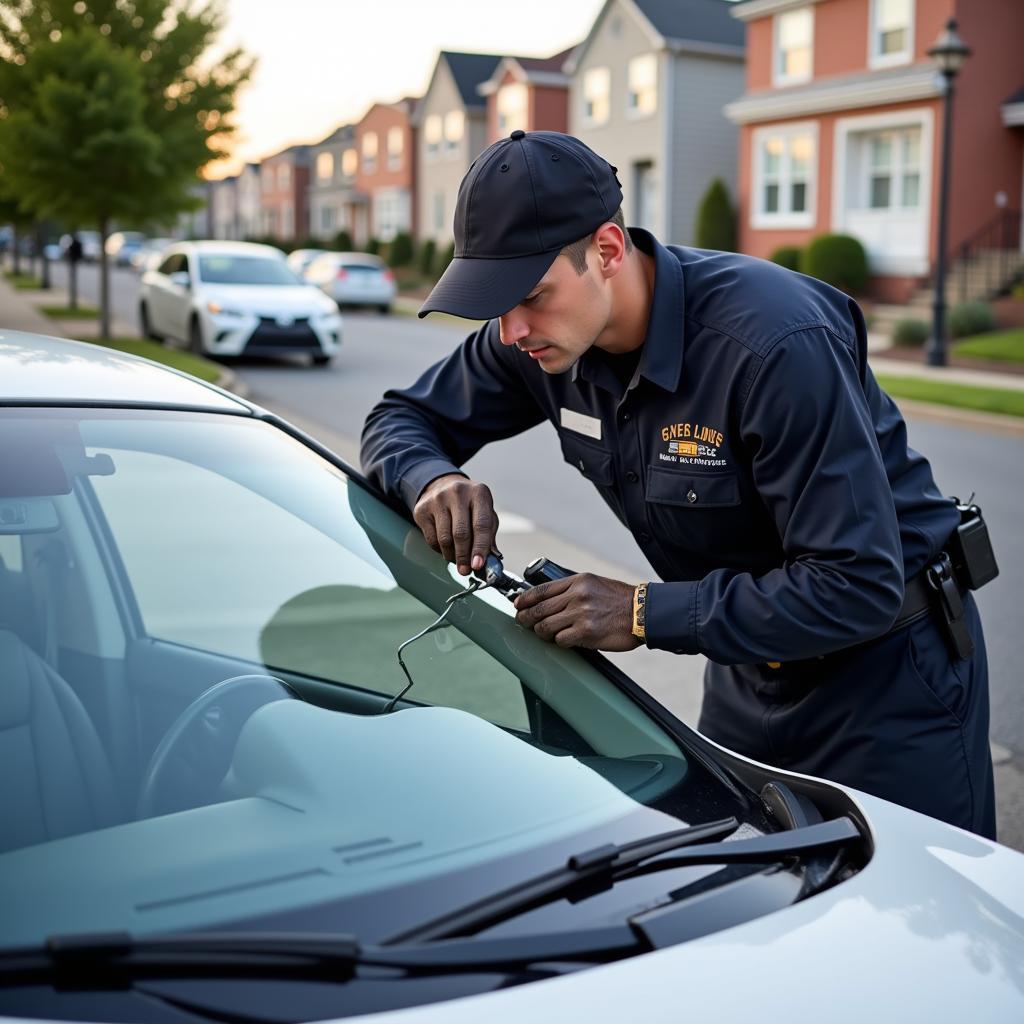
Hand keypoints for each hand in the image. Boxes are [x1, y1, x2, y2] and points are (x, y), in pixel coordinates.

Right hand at [413, 474, 499, 575]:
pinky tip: (446, 549)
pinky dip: (440, 550)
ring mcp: (438, 499)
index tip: (478, 565)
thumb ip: (489, 536)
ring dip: (451, 555)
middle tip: (465, 570)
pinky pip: (431, 539)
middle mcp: (458, 493)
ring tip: (457, 560)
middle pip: (461, 533)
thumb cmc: (469, 505)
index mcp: (479, 493)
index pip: (482, 524)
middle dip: (464, 556)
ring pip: (444, 538)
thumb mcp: (484, 514)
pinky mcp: (422, 509)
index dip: (480, 548)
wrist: (443, 486)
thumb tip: (490, 562)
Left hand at [513, 573, 641, 651]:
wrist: (643, 612)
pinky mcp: (586, 632)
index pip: (541, 590)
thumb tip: (548, 599)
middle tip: (523, 623)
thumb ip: (573, 589)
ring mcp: (581, 614)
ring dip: (542, 633)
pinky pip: (561, 640)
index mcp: (577, 581)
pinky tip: (565, 640)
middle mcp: (577, 596)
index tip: (518, 605)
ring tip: (545, 634)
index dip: (525, 599)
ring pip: (546, 626)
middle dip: (526, 618)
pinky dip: (559, 642)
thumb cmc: (620, 600)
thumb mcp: (595, 584)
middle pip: (539, 609)